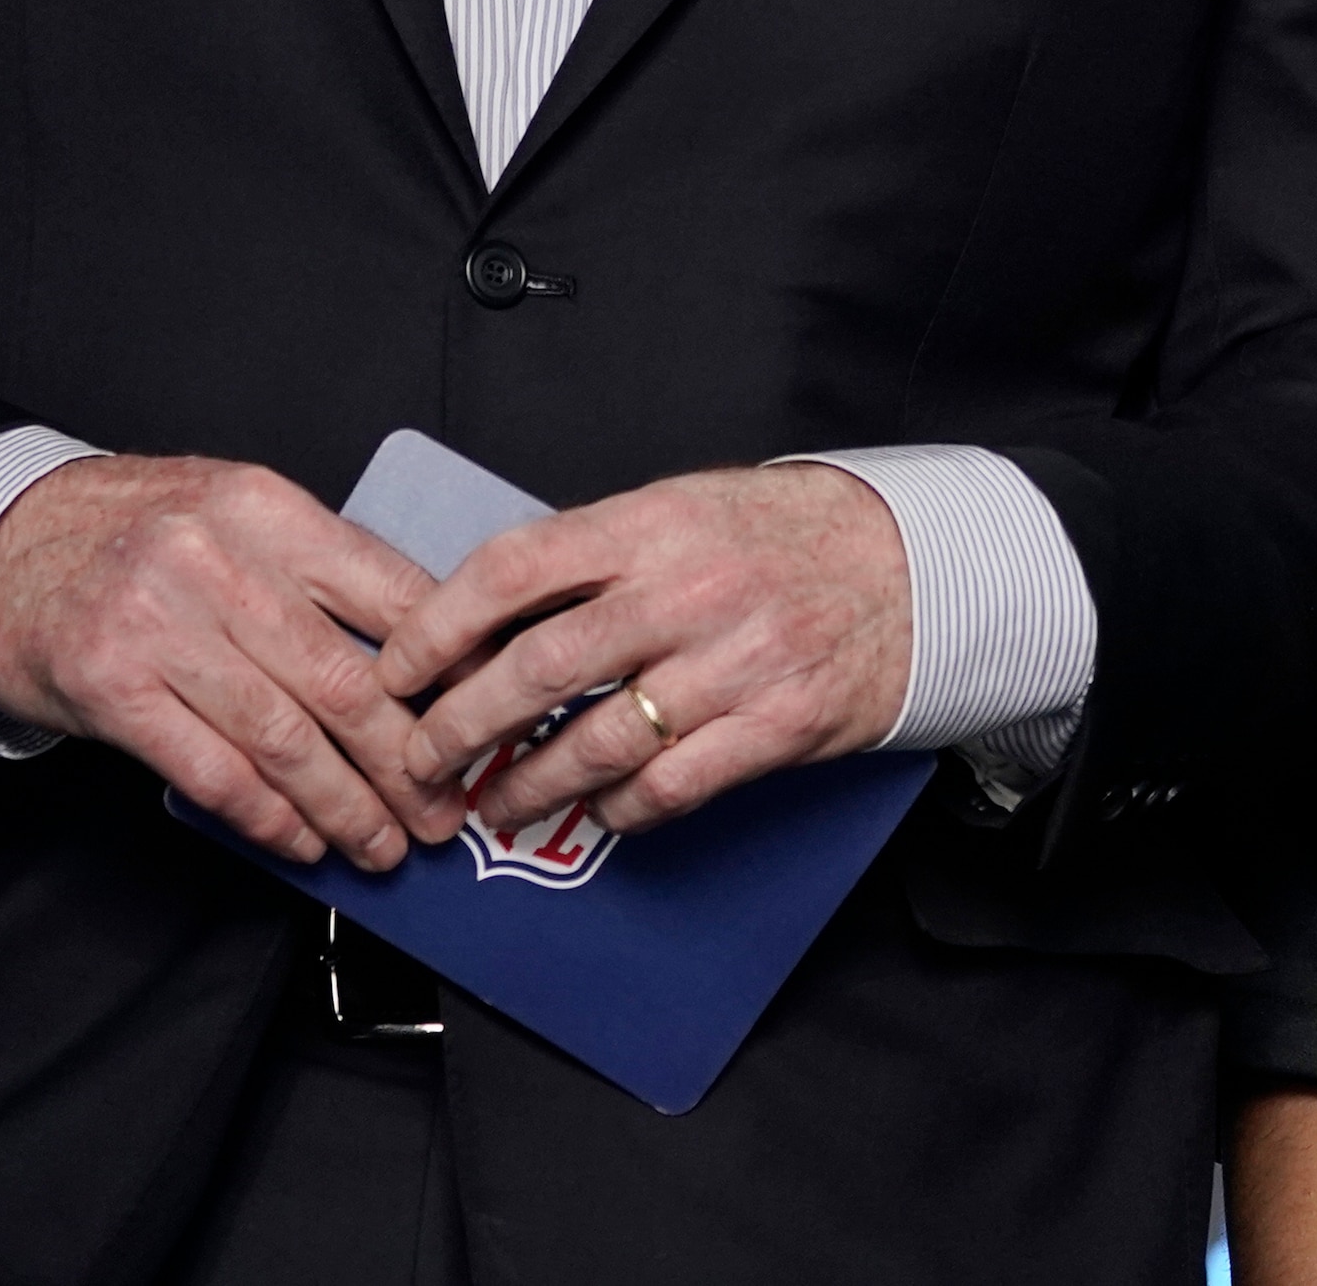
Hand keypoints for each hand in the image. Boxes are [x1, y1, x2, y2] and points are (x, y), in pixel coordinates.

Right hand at [0, 454, 448, 871]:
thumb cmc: (131, 536)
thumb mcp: (231, 518)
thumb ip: (314, 572)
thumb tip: (420, 656)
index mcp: (265, 510)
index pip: (388, 594)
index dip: (449, 671)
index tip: (483, 721)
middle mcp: (216, 560)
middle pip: (345, 681)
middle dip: (409, 763)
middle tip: (445, 810)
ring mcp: (160, 625)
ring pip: (286, 737)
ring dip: (347, 806)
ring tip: (384, 844)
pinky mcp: (112, 688)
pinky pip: (214, 770)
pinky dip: (269, 817)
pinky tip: (304, 841)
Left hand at [378, 464, 910, 842]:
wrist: (917, 566)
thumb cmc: (790, 536)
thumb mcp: (689, 507)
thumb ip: (601, 554)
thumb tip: (491, 614)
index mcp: (656, 523)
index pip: (517, 568)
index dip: (441, 624)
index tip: (400, 667)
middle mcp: (691, 590)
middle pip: (542, 666)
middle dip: (463, 724)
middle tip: (424, 758)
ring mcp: (737, 661)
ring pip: (599, 740)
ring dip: (529, 783)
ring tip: (495, 802)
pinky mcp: (779, 725)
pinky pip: (674, 785)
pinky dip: (622, 807)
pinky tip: (600, 810)